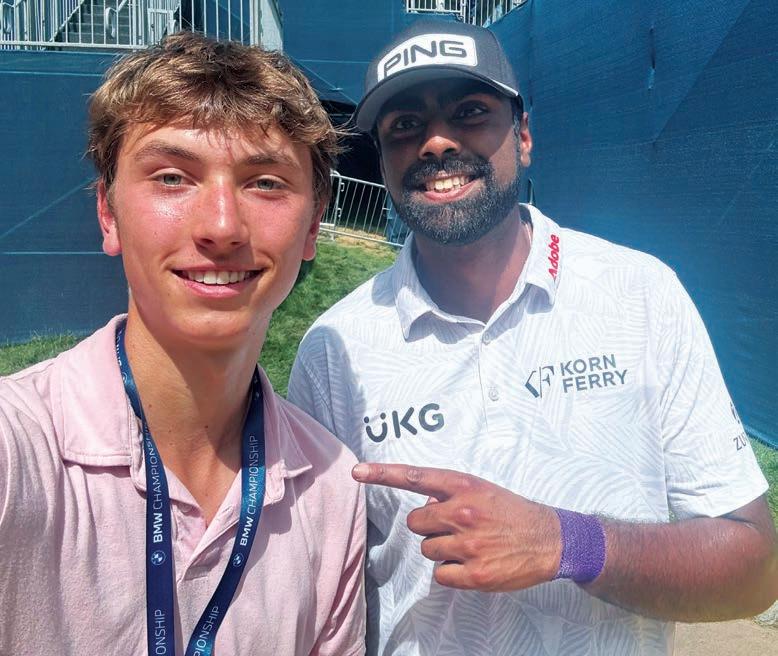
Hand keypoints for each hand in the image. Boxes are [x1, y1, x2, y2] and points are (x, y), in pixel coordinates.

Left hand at [352, 463, 561, 591]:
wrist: (549, 539)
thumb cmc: (510, 512)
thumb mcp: (482, 489)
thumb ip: (449, 492)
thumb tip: (424, 501)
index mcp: (463, 486)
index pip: (415, 477)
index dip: (382, 474)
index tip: (357, 472)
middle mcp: (462, 511)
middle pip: (415, 521)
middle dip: (429, 525)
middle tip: (456, 527)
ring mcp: (467, 544)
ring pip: (427, 549)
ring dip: (442, 549)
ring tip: (471, 544)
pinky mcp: (474, 573)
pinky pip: (440, 574)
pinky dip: (451, 572)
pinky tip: (473, 563)